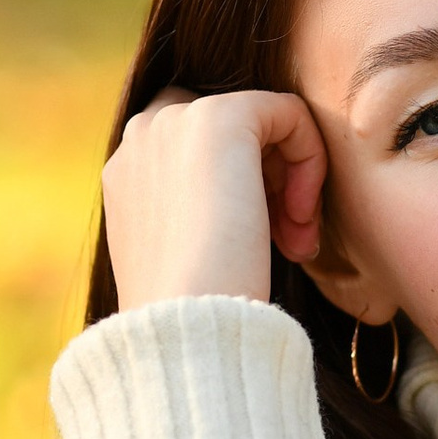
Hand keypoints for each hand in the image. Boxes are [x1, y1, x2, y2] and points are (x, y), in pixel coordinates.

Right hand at [103, 88, 331, 309]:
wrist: (187, 324)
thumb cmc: (195, 313)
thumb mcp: (184, 255)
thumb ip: (197, 213)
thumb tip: (243, 203)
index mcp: (127, 174)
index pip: (194, 144)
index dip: (242, 182)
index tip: (262, 240)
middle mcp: (142, 137)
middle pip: (231, 129)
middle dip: (271, 179)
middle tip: (290, 240)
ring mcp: (175, 121)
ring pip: (263, 122)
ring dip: (293, 177)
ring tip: (298, 241)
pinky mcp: (220, 118)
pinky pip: (289, 113)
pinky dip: (310, 161)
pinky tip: (300, 219)